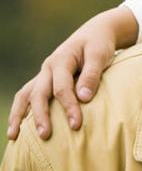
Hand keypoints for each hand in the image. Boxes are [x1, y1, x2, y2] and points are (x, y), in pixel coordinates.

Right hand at [6, 6, 136, 139]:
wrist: (94, 33)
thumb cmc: (99, 45)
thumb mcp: (100, 55)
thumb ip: (92, 75)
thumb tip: (84, 98)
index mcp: (61, 59)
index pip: (62, 87)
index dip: (68, 106)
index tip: (76, 125)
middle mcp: (48, 67)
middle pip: (39, 94)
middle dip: (41, 116)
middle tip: (45, 136)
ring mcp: (44, 74)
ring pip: (25, 95)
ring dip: (18, 115)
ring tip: (13, 137)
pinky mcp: (44, 80)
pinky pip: (27, 96)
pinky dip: (20, 111)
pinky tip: (17, 128)